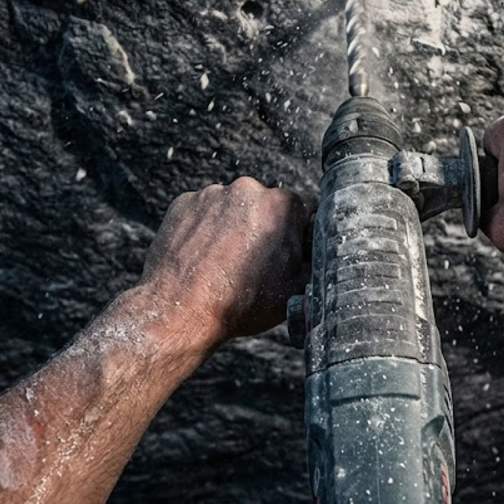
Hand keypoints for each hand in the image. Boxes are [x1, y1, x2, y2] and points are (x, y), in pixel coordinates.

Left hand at [139, 177, 312, 342]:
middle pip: (265, 205)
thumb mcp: (297, 289)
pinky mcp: (183, 203)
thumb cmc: (240, 303)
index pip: (303, 210)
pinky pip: (202, 212)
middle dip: (265, 227)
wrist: (181, 312)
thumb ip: (316, 261)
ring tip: (225, 263)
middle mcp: (247, 190)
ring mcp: (211, 195)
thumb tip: (322, 253)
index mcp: (282, 204)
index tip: (288, 253)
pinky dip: (205, 229)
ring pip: (232, 207)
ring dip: (233, 227)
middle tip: (255, 262)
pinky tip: (204, 257)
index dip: (299, 234)